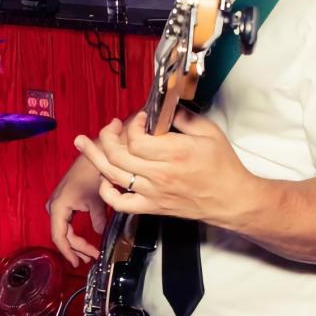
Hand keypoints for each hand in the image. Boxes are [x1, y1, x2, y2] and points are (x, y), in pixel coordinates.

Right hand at [45, 140, 106, 267]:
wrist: (95, 155)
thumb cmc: (94, 174)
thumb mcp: (98, 201)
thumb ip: (98, 220)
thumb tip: (100, 234)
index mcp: (59, 206)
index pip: (59, 237)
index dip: (69, 252)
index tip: (79, 262)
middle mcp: (54, 205)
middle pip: (62, 235)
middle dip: (75, 249)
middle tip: (90, 258)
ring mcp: (58, 203)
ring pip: (64, 229)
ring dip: (75, 242)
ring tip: (88, 253)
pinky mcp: (64, 201)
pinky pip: (66, 222)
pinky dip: (75, 232)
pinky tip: (84, 240)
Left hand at [85, 110, 257, 225]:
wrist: (232, 200)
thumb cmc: (224, 168)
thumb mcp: (210, 133)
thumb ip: (184, 117)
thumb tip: (165, 108)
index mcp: (174, 153)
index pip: (137, 139)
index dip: (131, 125)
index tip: (138, 119)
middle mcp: (160, 174)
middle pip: (118, 155)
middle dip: (107, 136)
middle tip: (110, 127)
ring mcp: (153, 192)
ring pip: (113, 176)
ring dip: (95, 157)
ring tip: (83, 143)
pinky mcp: (152, 207)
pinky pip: (121, 203)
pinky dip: (107, 192)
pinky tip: (103, 180)